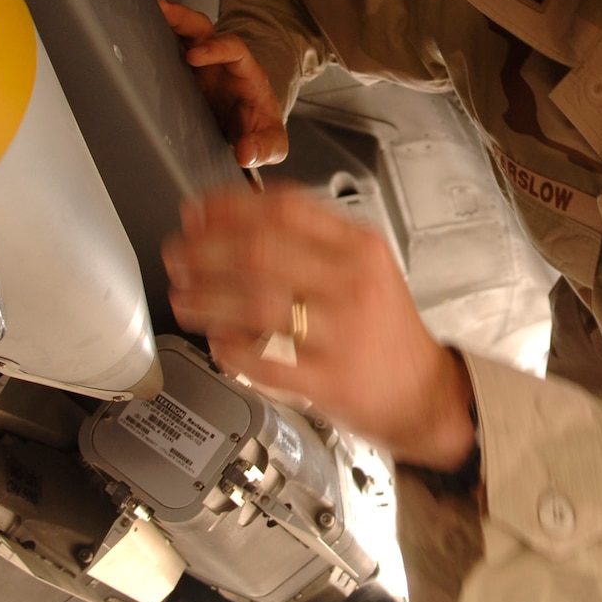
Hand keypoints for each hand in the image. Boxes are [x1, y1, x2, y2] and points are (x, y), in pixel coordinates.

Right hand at [158, 0, 288, 168]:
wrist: (249, 132)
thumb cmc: (261, 132)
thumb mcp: (272, 144)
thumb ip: (264, 147)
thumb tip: (245, 152)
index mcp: (245, 73)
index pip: (234, 49)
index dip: (215, 48)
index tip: (194, 57)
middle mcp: (221, 62)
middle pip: (204, 29)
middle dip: (183, 17)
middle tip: (161, 10)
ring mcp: (200, 64)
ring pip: (182, 33)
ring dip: (164, 21)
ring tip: (142, 12)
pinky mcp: (183, 71)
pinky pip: (169, 47)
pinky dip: (154, 37)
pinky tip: (135, 30)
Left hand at [163, 187, 476, 470]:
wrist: (424, 394)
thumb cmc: (385, 329)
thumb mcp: (367, 266)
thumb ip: (314, 238)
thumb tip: (237, 215)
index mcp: (361, 248)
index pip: (287, 209)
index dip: (230, 207)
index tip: (198, 211)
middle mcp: (354, 285)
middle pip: (262, 253)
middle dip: (205, 251)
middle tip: (178, 254)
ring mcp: (342, 334)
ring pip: (255, 306)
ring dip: (206, 298)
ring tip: (183, 297)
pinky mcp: (328, 381)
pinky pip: (264, 360)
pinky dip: (229, 348)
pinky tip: (215, 339)